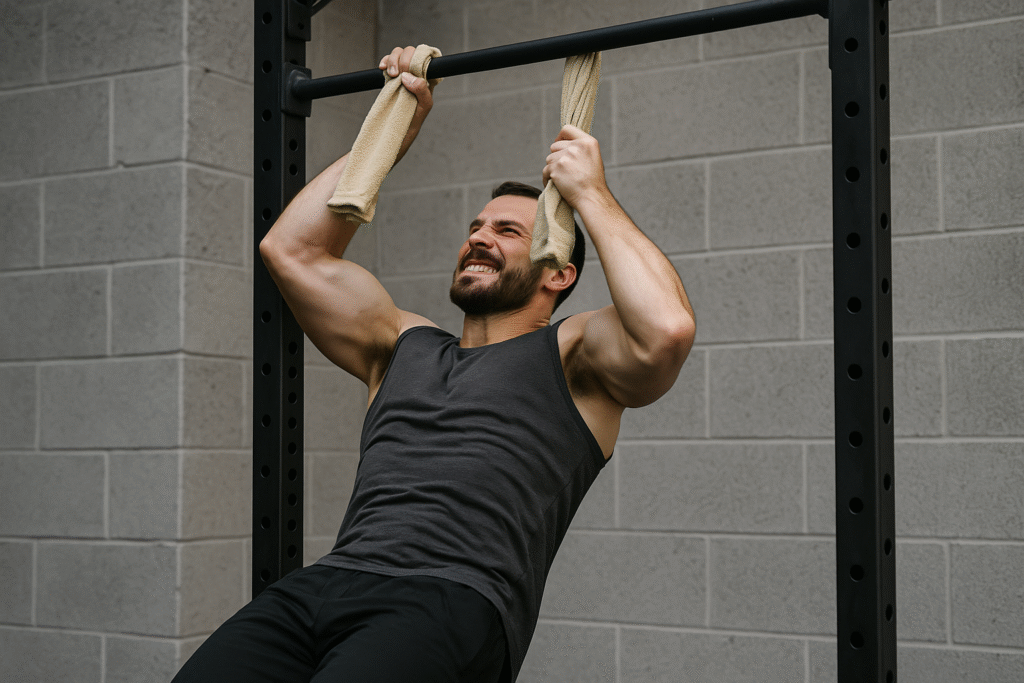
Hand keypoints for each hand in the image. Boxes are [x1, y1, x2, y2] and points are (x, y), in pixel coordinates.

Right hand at [380, 46, 435, 163]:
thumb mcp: (425, 106)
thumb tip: (408, 77)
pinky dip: (385, 61)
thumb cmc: (415, 118)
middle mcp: (417, 72)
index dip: (416, 58)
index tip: (408, 70)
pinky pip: (389, 60)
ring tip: (391, 74)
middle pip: (410, 52)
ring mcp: (404, 73)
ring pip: (399, 53)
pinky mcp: (393, 76)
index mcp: (428, 78)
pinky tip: (382, 68)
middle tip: (397, 75)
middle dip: (402, 60)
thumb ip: (422, 90)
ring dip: (393, 60)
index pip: (425, 56)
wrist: (399, 128)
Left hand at [541, 125, 609, 209]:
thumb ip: (580, 149)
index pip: (567, 129)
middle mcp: (577, 146)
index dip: (559, 137)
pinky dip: (548, 179)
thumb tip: (561, 145)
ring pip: (549, 159)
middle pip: (555, 146)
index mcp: (588, 142)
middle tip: (564, 171)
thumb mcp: (593, 158)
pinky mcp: (556, 168)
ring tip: (563, 180)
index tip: (557, 144)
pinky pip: (545, 171)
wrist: (592, 198)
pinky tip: (557, 186)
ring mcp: (565, 157)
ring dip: (552, 169)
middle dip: (556, 157)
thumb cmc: (592, 183)